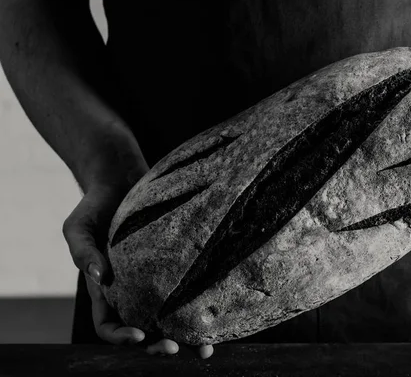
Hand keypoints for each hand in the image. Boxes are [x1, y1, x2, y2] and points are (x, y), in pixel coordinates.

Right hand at [62, 185, 213, 357]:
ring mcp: (154, 276)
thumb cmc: (94, 205)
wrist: (119, 179)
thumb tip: (99, 278)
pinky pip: (186, 286)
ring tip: (205, 347)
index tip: (138, 336)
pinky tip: (216, 309)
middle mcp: (131, 289)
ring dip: (186, 335)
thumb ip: (83, 253)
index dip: (121, 337)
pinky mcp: (175, 260)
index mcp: (104, 290)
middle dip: (158, 344)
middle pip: (143, 328)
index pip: (109, 325)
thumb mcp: (78, 227)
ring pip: (170, 314)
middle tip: (175, 348)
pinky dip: (199, 301)